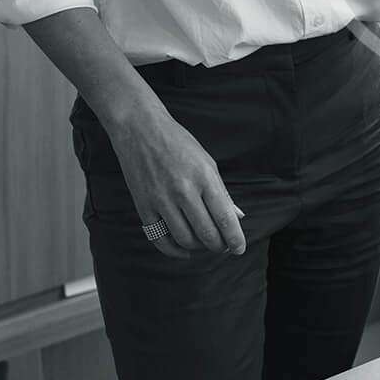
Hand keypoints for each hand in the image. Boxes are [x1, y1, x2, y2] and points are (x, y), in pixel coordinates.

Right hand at [107, 106, 246, 260]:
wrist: (140, 129)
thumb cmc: (178, 144)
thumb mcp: (207, 162)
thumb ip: (221, 192)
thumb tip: (237, 217)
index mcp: (204, 177)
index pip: (224, 218)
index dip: (235, 239)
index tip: (239, 249)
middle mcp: (183, 190)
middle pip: (206, 234)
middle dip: (219, 246)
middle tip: (223, 246)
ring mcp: (161, 199)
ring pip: (185, 240)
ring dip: (199, 247)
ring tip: (205, 243)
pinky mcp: (143, 206)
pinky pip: (160, 239)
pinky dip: (174, 250)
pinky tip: (184, 250)